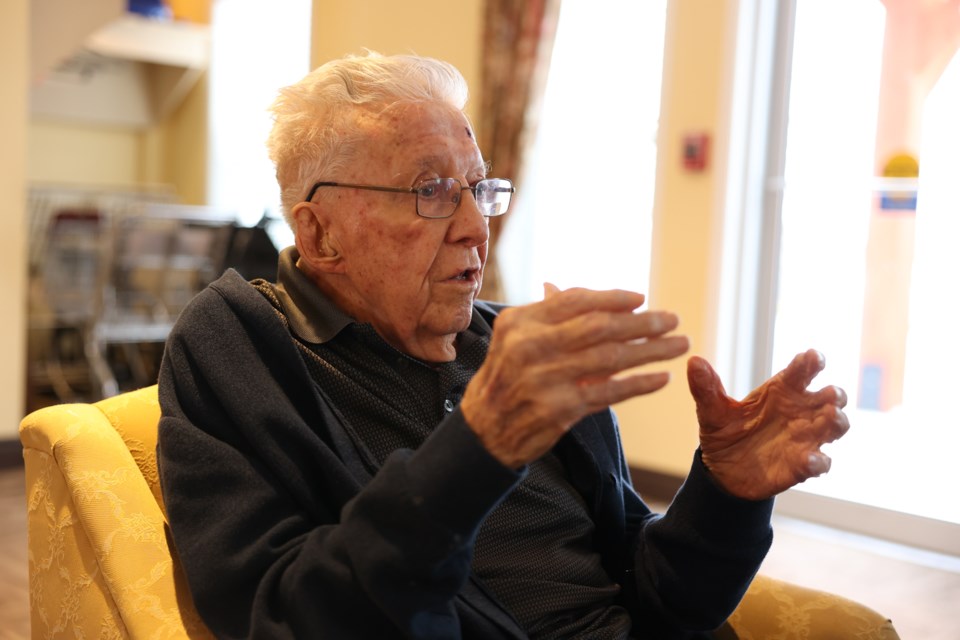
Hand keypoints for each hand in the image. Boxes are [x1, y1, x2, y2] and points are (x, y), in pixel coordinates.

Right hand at [461, 284, 689, 468]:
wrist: (483, 431)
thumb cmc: (504, 379)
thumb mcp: (513, 340)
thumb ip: (543, 317)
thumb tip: (560, 287)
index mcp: (520, 322)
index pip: (575, 300)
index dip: (612, 298)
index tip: (641, 299)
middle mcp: (530, 347)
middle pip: (599, 326)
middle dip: (643, 322)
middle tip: (672, 318)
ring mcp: (545, 379)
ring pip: (611, 358)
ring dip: (651, 350)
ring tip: (679, 343)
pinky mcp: (560, 409)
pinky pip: (609, 392)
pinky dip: (639, 384)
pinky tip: (661, 377)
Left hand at [687, 349, 848, 499]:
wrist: (722, 471)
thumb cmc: (724, 432)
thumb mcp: (712, 410)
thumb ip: (706, 388)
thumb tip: (693, 361)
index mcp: (780, 391)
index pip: (802, 371)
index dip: (812, 362)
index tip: (814, 357)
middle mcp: (799, 411)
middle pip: (830, 397)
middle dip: (834, 394)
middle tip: (829, 395)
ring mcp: (804, 438)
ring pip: (835, 426)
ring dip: (837, 421)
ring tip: (830, 417)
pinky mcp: (802, 464)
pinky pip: (820, 462)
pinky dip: (819, 461)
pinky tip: (811, 460)